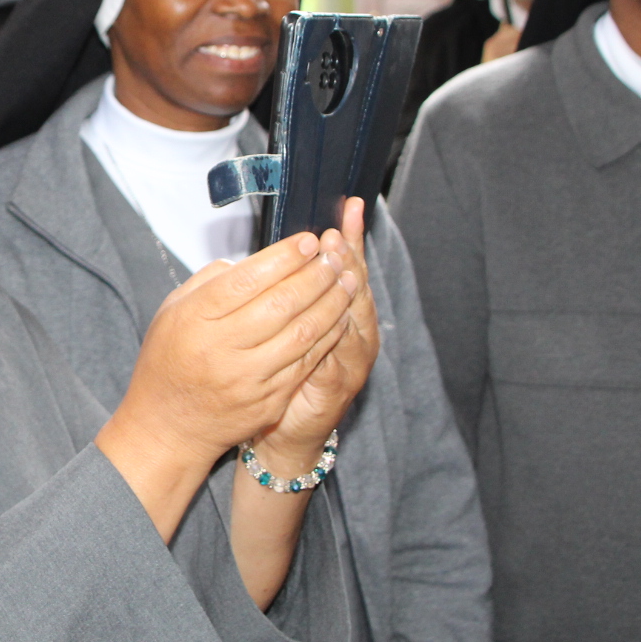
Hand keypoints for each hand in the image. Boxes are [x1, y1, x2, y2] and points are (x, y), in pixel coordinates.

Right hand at [97, 218, 358, 539]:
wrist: (168, 426)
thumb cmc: (168, 361)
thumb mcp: (171, 310)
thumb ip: (208, 281)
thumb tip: (250, 261)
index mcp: (195, 319)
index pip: (248, 279)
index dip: (284, 257)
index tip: (307, 240)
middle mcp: (222, 348)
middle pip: (281, 302)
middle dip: (316, 274)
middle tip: (333, 255)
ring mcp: (248, 379)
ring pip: (303, 333)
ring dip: (332, 302)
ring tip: (347, 279)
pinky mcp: (268, 401)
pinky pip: (307, 362)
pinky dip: (328, 336)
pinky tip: (339, 317)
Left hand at [249, 199, 380, 475]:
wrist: (288, 431)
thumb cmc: (282, 372)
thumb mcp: (285, 326)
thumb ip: (288, 292)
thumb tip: (285, 250)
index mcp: (343, 313)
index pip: (349, 265)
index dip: (350, 238)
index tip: (346, 210)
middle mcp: (356, 332)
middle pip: (358, 285)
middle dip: (348, 257)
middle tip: (337, 232)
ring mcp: (352, 359)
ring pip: (357, 317)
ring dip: (347, 290)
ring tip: (339, 262)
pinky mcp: (339, 386)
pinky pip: (340, 356)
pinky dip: (337, 336)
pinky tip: (334, 316)